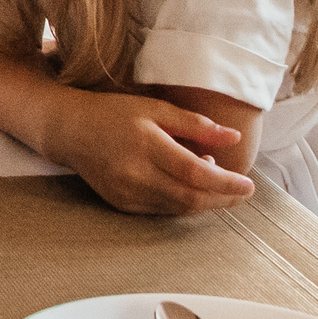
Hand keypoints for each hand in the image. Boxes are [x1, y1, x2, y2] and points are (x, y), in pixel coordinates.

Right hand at [45, 90, 255, 215]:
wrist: (69, 130)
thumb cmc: (113, 113)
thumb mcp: (154, 108)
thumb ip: (195, 124)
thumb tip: (233, 137)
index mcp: (146, 144)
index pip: (196, 173)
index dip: (226, 183)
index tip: (249, 185)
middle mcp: (136, 173)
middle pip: (191, 198)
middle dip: (222, 199)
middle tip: (242, 193)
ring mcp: (127, 193)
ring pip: (178, 208)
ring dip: (204, 202)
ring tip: (217, 185)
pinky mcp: (122, 204)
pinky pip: (161, 210)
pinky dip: (182, 203)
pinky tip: (189, 189)